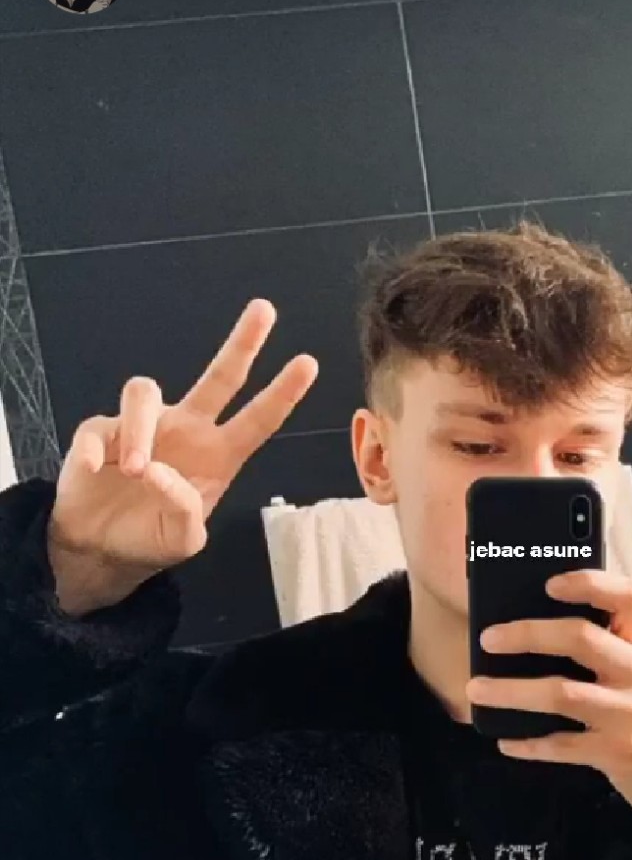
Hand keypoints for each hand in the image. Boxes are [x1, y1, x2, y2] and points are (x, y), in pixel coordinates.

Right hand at [47, 300, 317, 613]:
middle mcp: (186, 430)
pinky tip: (95, 469)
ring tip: (136, 471)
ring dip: (140, 431)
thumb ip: (185, 511)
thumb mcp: (183, 540)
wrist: (103, 549)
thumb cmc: (151, 538)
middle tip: (265, 310)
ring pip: (144, 393)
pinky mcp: (100, 432)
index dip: (281, 393)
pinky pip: (99, 428)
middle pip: (218, 377)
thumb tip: (159, 473)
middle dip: (242, 343)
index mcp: (217, 456)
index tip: (308, 363)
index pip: (256, 420)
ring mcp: (144, 427)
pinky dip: (96, 450)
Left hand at [468, 568, 631, 859]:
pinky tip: (506, 741)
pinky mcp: (617, 754)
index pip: (627, 598)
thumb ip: (608, 651)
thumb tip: (536, 630)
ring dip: (512, 691)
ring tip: (477, 688)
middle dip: (528, 635)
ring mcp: (630, 716)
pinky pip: (562, 746)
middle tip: (489, 639)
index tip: (550, 583)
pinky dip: (529, 744)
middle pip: (581, 639)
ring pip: (562, 694)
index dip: (589, 583)